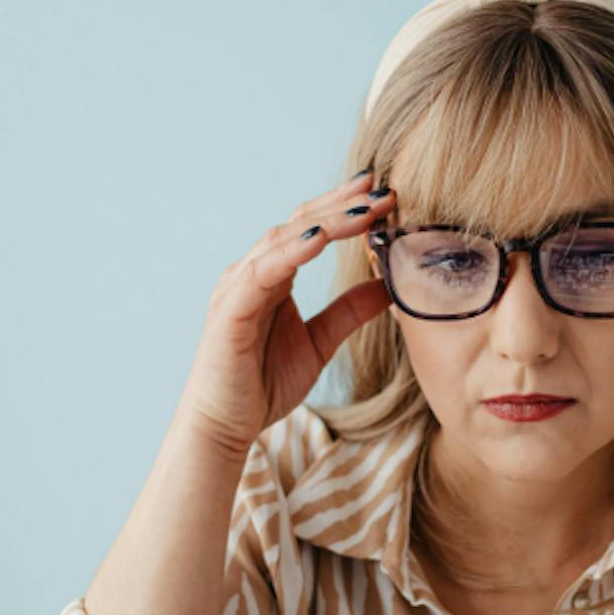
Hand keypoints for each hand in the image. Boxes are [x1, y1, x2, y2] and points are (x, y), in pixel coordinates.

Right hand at [176, 168, 394, 455]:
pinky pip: (262, 271)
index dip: (345, 207)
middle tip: (382, 189)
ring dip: (326, 221)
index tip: (382, 192)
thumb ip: (349, 311)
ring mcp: (238, 285)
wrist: (224, 425)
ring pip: (284, 239)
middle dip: (341, 204)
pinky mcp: (230, 308)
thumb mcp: (319, 342)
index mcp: (274, 276)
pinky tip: (319, 238)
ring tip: (364, 209)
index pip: (312, 227)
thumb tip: (389, 285)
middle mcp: (254, 272)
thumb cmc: (262, 384)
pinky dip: (291, 251)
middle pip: (300, 223)